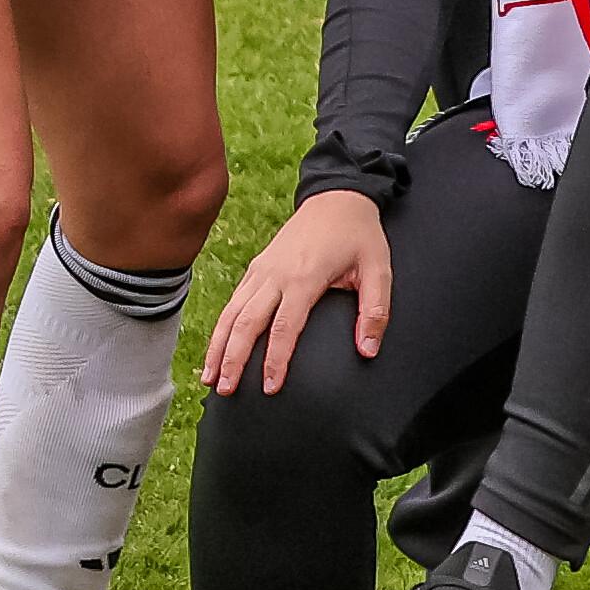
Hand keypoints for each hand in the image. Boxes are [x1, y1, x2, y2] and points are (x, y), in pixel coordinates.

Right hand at [211, 190, 393, 394]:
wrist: (336, 198)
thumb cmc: (360, 235)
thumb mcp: (379, 269)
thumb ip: (375, 311)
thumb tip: (368, 350)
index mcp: (304, 277)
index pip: (285, 327)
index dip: (275, 360)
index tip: (270, 387)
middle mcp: (275, 275)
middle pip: (246, 323)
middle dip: (234, 359)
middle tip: (226, 391)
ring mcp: (261, 271)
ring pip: (231, 314)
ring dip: (218, 347)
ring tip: (210, 378)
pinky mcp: (255, 268)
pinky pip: (232, 302)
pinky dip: (220, 328)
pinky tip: (216, 349)